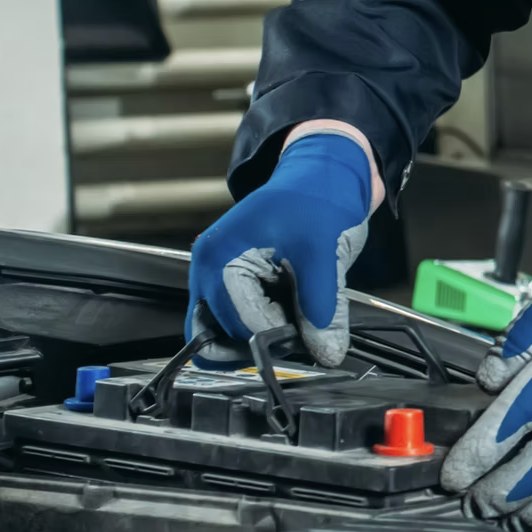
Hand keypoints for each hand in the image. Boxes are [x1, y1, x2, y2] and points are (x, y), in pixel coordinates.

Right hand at [187, 132, 371, 366]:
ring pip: (223, 336)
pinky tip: (288, 315)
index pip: (242, 324)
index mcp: (219, 257)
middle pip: (225, 335)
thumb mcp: (325, 255)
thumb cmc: (317, 201)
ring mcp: (212, 279)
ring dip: (260, 340)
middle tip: (308, 327)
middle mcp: (205, 270)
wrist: (321, 177)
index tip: (315, 334)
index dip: (282, 338)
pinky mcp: (227, 286)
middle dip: (270, 340)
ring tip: (297, 319)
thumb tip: (326, 354)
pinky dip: (259, 329)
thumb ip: (324, 308)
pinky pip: (231, 324)